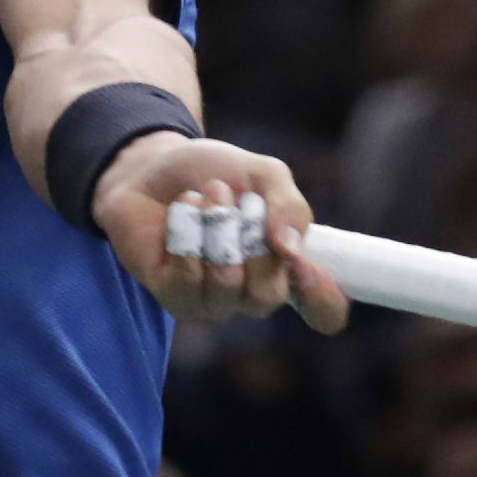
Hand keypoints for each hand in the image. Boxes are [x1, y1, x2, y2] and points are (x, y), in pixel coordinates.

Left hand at [90, 134, 346, 332]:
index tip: (306, 265)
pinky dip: (185, 232)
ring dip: (216, 227)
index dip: (323, 298)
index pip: (323, 311)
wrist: (153, 165)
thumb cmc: (213, 174)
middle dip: (252, 239)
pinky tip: (181, 210)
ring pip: (226, 283)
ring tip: (205, 194)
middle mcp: (250, 293)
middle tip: (237, 198)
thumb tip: (291, 249)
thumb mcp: (263, 175)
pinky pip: (186, 277)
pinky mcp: (172, 296)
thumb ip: (289, 206)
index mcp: (285, 268)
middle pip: (269, 296)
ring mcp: (211, 301)